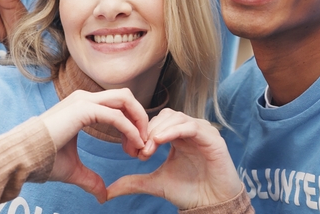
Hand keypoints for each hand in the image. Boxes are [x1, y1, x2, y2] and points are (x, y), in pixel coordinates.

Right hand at [42, 89, 148, 202]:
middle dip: (140, 118)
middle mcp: (84, 99)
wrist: (22, 159)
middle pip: (126, 97)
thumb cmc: (42, 160)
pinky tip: (134, 146)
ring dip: (139, 121)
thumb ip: (90, 179)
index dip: (132, 123)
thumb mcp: (73, 170)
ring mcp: (83, 101)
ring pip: (125, 100)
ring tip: (142, 145)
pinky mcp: (83, 110)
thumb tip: (103, 196)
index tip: (135, 148)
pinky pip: (116, 116)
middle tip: (144, 144)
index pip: (117, 104)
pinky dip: (130, 130)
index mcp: (82, 106)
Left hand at [107, 109, 241, 209]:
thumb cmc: (188, 192)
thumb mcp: (155, 183)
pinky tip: (161, 141)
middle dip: (149, 130)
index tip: (131, 151)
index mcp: (178, 136)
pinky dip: (174, 130)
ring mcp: (202, 131)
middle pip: (166, 115)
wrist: (211, 204)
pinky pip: (191, 126)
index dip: (142, 132)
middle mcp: (190, 130)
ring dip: (160, 130)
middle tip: (140, 149)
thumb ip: (134, 182)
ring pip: (177, 117)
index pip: (157, 121)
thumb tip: (107, 191)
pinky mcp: (212, 138)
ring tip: (149, 146)